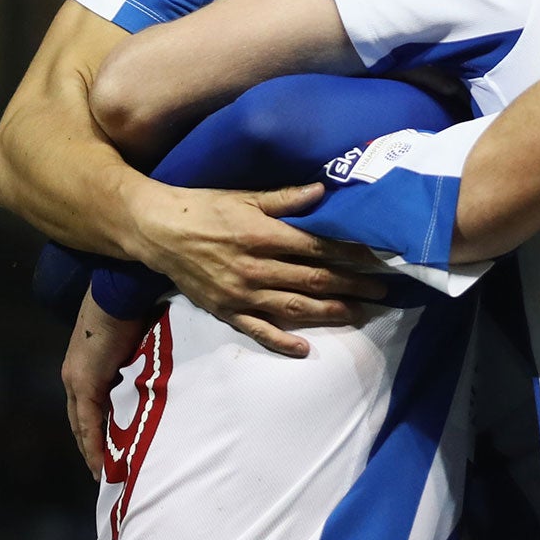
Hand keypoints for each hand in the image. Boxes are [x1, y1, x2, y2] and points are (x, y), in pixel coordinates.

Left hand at [63, 289, 147, 479]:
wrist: (120, 291)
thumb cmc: (131, 306)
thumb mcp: (131, 339)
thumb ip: (135, 358)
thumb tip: (153, 369)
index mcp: (82, 364)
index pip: (85, 404)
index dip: (92, 428)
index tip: (104, 448)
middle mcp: (73, 374)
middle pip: (79, 420)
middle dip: (89, 445)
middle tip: (103, 469)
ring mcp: (77, 379)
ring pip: (82, 426)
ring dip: (92, 450)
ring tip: (105, 474)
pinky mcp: (86, 382)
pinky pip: (89, 424)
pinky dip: (94, 447)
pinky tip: (103, 466)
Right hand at [130, 180, 383, 356]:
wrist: (157, 232)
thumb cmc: (204, 207)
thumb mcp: (245, 196)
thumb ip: (285, 198)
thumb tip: (323, 191)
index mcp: (263, 235)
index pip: (318, 247)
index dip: (350, 253)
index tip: (377, 257)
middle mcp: (256, 267)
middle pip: (313, 280)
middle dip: (351, 285)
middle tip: (382, 289)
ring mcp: (241, 294)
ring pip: (294, 308)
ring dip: (330, 312)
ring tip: (359, 314)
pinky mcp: (226, 311)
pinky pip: (258, 331)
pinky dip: (282, 342)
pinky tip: (305, 349)